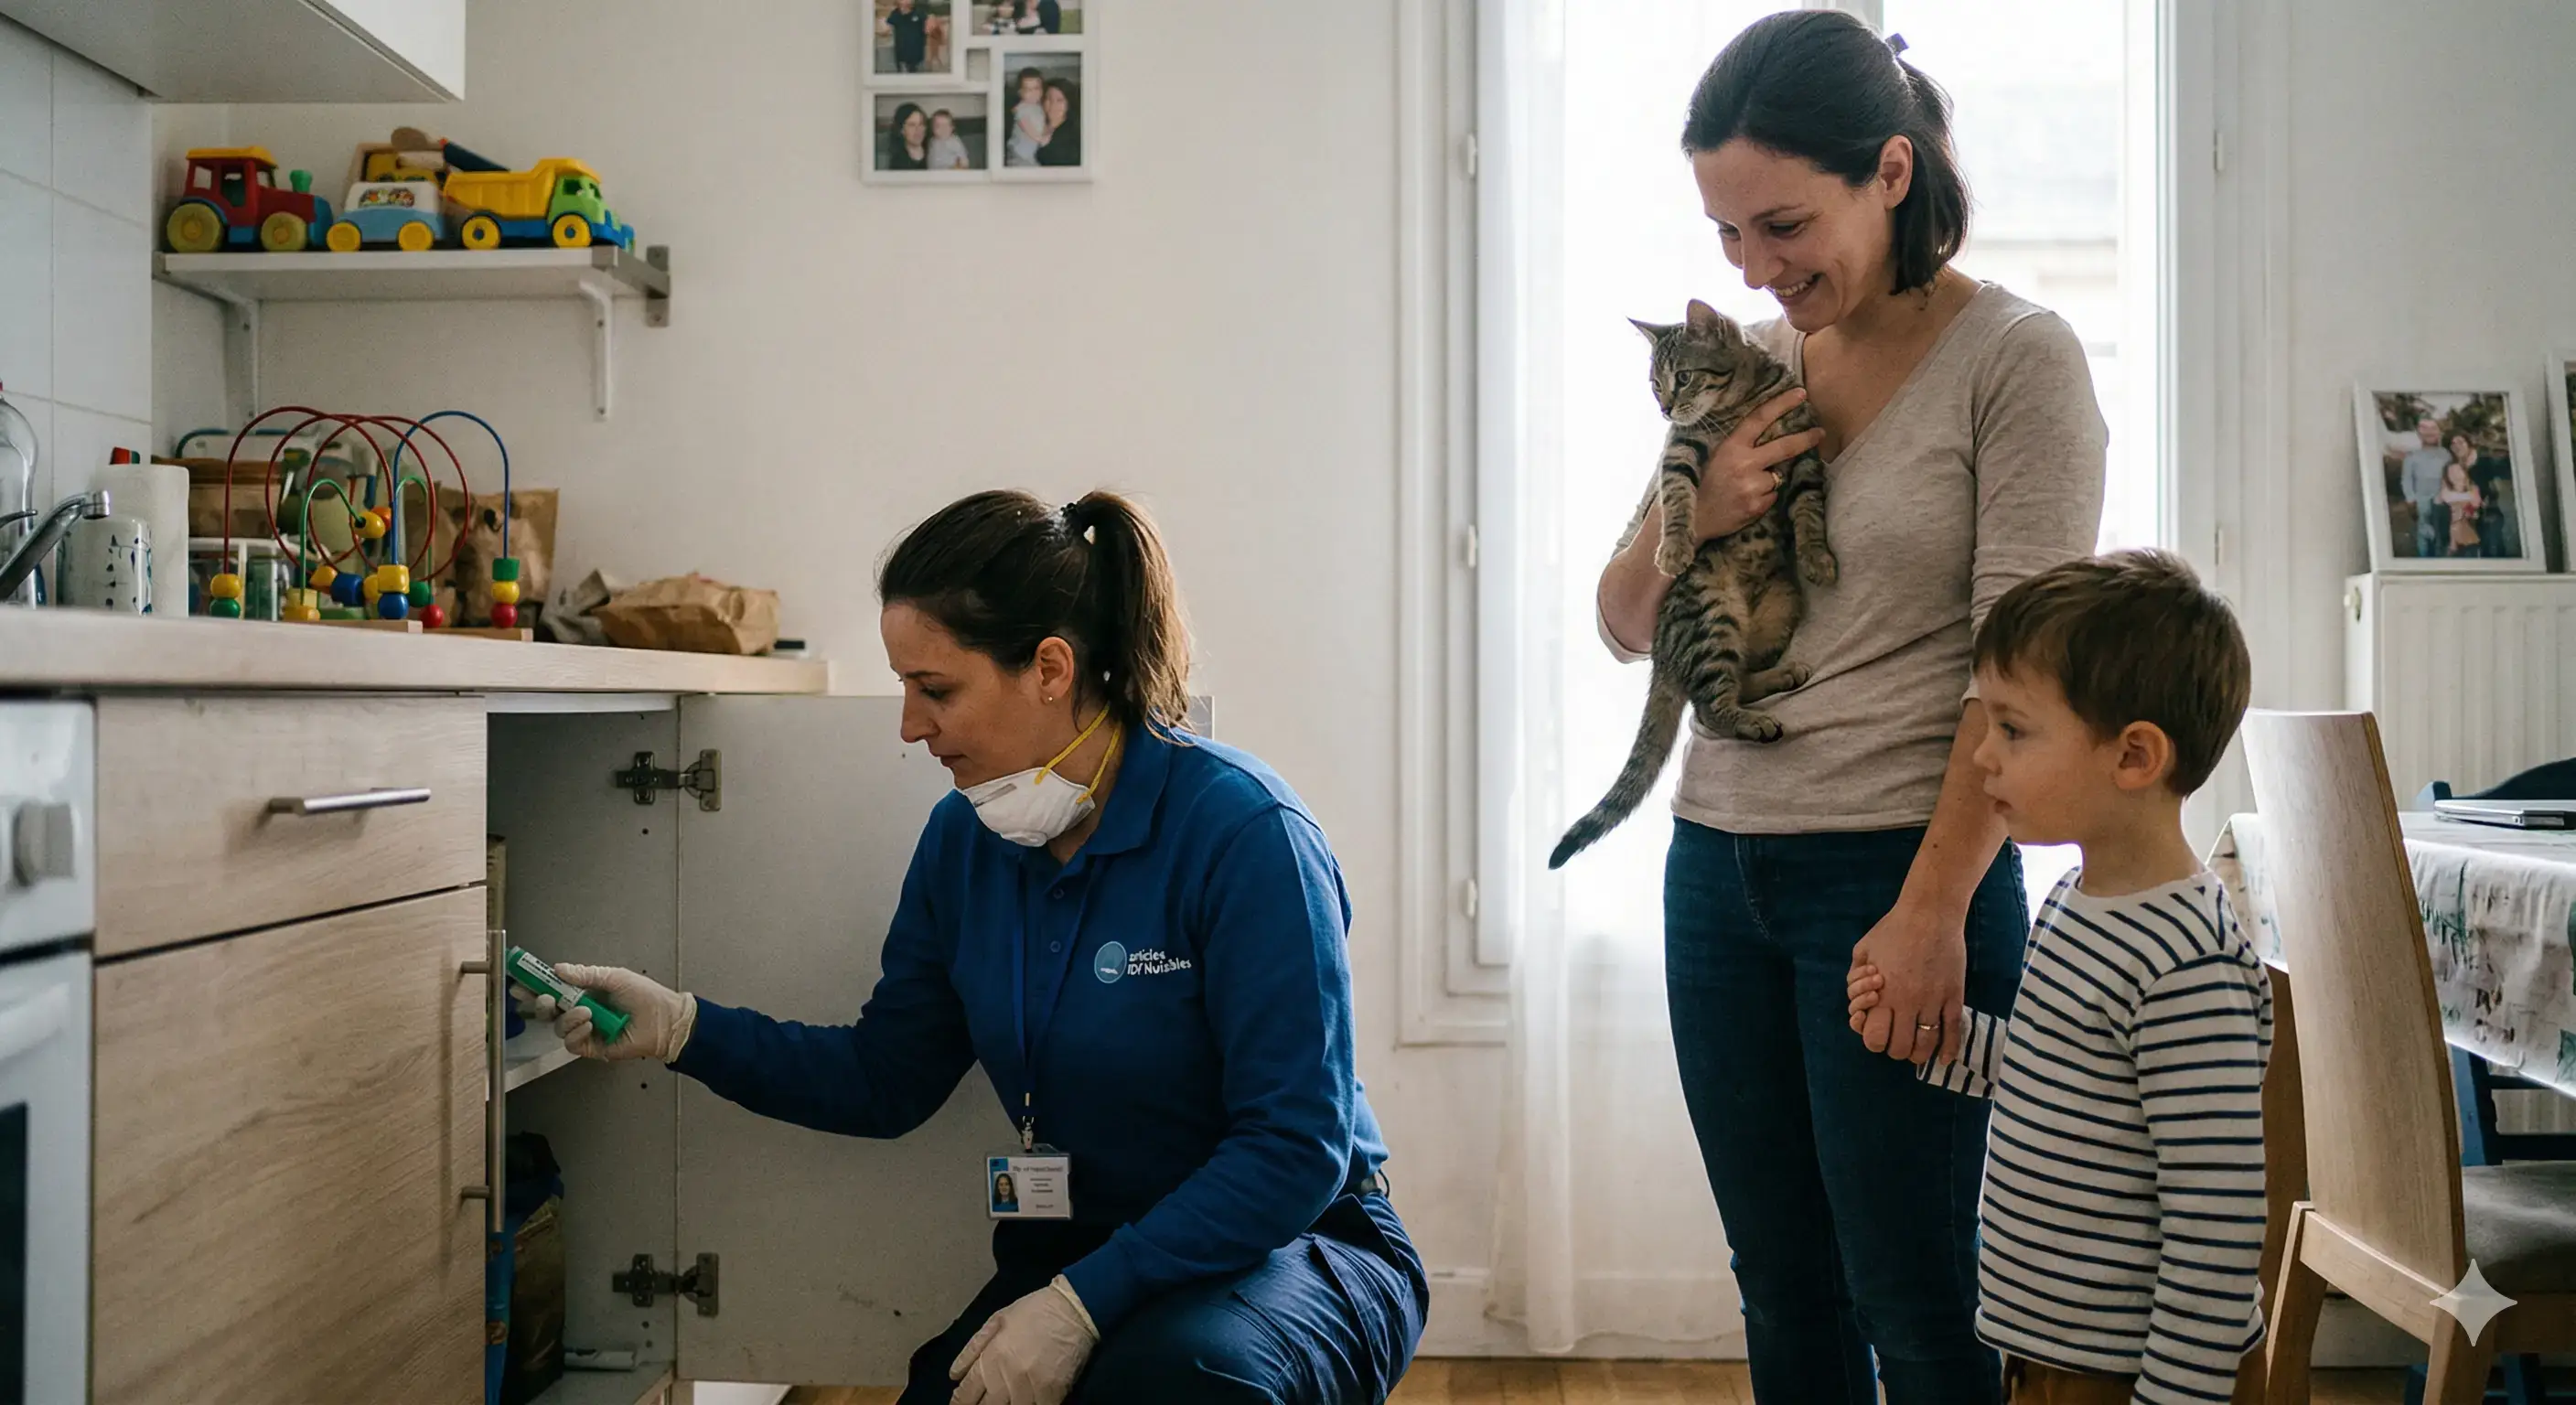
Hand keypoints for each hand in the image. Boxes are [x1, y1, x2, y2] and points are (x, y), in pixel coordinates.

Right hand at [538, 963, 696, 1062]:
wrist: (664, 1019)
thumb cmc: (645, 996)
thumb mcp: (614, 977)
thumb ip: (585, 974)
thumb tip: (558, 968)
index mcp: (585, 993)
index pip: (554, 990)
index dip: (535, 987)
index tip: (520, 982)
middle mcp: (582, 1012)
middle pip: (549, 1012)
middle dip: (542, 1004)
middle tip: (546, 998)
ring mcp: (586, 1031)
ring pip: (559, 1028)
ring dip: (568, 1018)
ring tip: (587, 1012)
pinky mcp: (592, 1047)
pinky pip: (571, 1044)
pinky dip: (577, 1033)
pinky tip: (590, 1025)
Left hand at [949, 1276, 1097, 1404]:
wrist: (1073, 1309)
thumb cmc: (1033, 1311)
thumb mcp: (997, 1321)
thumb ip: (973, 1349)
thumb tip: (954, 1377)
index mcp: (991, 1357)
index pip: (966, 1394)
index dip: (960, 1403)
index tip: (961, 1404)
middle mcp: (1007, 1376)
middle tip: (988, 1401)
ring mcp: (1031, 1387)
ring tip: (1009, 1399)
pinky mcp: (1053, 1393)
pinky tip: (1031, 1401)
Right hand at [1689, 387, 1824, 542]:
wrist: (1694, 517)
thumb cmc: (1702, 483)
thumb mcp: (1716, 455)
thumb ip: (1740, 445)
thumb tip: (1769, 434)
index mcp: (1731, 446)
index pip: (1760, 419)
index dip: (1782, 404)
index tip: (1801, 394)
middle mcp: (1744, 463)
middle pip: (1784, 447)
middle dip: (1806, 438)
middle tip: (1820, 433)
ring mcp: (1752, 486)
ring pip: (1777, 476)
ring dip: (1769, 480)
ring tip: (1746, 488)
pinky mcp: (1757, 506)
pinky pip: (1772, 496)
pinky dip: (1764, 497)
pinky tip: (1746, 500)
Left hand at [1848, 902, 1966, 1064]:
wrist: (1930, 913)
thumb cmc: (1893, 929)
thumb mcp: (1863, 950)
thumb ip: (1855, 978)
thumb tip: (1858, 1002)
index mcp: (1882, 993)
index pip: (1874, 1039)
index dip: (1873, 1041)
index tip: (1877, 1032)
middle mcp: (1907, 1002)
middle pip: (1899, 1048)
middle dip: (1894, 1048)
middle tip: (1897, 1039)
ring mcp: (1933, 1001)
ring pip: (1925, 1046)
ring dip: (1919, 1053)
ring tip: (1917, 1049)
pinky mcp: (1954, 997)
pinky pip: (1953, 1032)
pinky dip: (1948, 1051)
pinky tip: (1943, 1058)